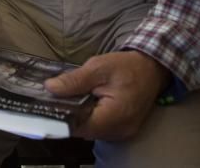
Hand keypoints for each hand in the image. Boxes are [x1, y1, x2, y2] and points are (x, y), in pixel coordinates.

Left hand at [44, 50, 170, 140]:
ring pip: (91, 130)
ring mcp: (123, 132)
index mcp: (115, 116)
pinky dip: (90, 117)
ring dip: (79, 117)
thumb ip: (74, 80)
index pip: (80, 126)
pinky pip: (100, 128)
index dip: (61, 117)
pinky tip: (82, 103)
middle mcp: (120, 130)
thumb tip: (50, 88)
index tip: (47, 105)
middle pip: (84, 130)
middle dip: (68, 116)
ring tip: (67, 99)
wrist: (152, 69)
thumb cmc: (126, 67)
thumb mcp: (98, 67)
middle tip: (54, 99)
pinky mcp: (123, 129)